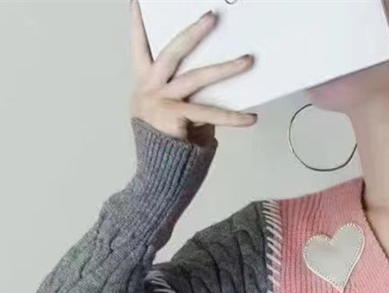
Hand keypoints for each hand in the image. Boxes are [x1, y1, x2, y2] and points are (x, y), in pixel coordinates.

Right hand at [129, 0, 256, 144]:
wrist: (161, 178)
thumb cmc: (169, 148)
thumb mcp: (171, 115)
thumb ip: (185, 97)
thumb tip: (214, 83)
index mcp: (145, 85)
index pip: (139, 49)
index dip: (137, 25)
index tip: (138, 2)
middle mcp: (149, 90)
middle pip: (172, 53)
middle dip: (193, 32)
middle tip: (212, 17)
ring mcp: (161, 104)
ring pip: (196, 78)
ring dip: (225, 68)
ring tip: (248, 60)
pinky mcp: (177, 120)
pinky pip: (212, 115)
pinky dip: (233, 118)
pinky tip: (251, 118)